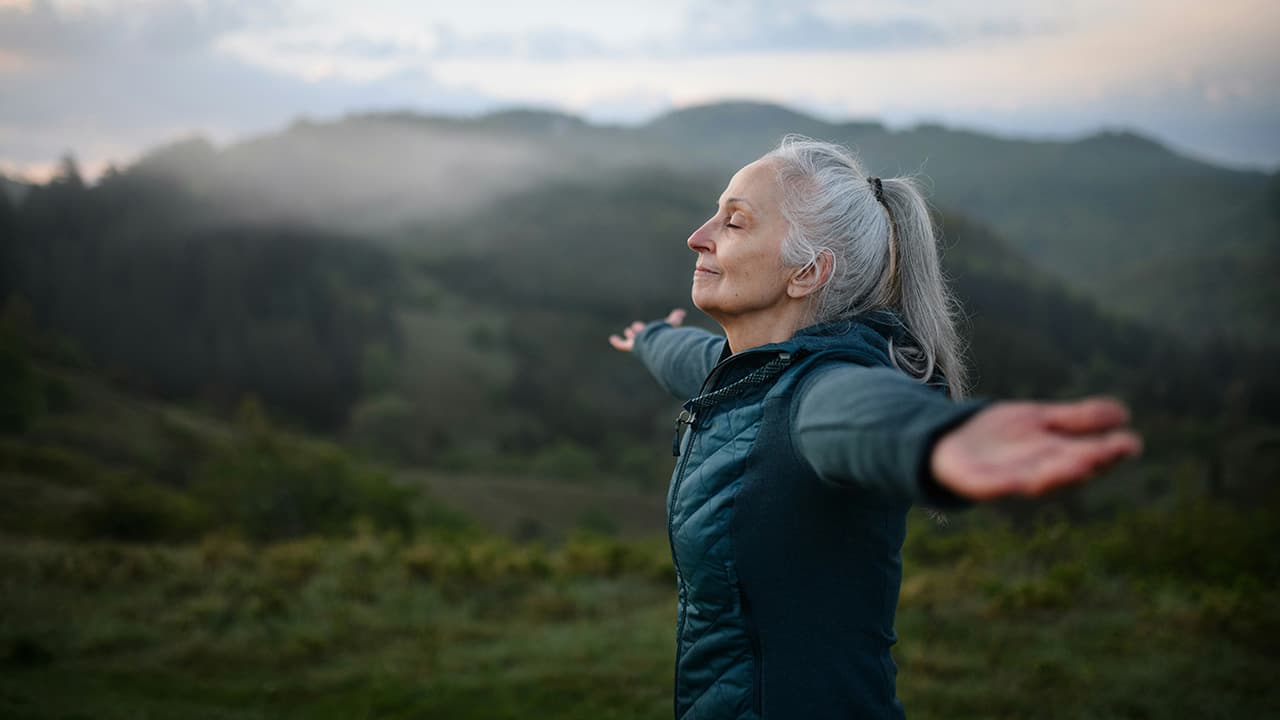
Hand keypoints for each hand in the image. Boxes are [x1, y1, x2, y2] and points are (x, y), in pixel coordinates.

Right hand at [608, 309, 685, 352]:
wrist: (659, 345)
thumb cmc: (666, 336)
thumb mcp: (671, 324)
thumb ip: (675, 318)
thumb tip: (682, 312)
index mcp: (657, 336)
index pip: (653, 331)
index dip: (651, 327)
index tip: (650, 324)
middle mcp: (648, 341)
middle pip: (644, 336)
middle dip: (640, 331)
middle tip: (636, 327)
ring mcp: (639, 344)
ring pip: (634, 339)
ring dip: (632, 335)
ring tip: (628, 331)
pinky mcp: (631, 346)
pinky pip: (622, 345)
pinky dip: (618, 342)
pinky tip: (613, 339)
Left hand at [930, 397, 1141, 500]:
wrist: (949, 440)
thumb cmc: (1001, 435)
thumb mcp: (1041, 419)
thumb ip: (1078, 419)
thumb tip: (1123, 413)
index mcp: (1055, 457)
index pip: (1088, 455)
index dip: (1109, 452)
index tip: (1131, 443)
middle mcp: (1036, 472)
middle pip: (1064, 470)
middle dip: (1086, 462)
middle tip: (1109, 453)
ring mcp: (1006, 479)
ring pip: (1034, 482)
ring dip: (1055, 476)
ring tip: (1079, 463)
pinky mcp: (976, 483)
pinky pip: (991, 487)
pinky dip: (1004, 486)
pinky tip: (1018, 482)